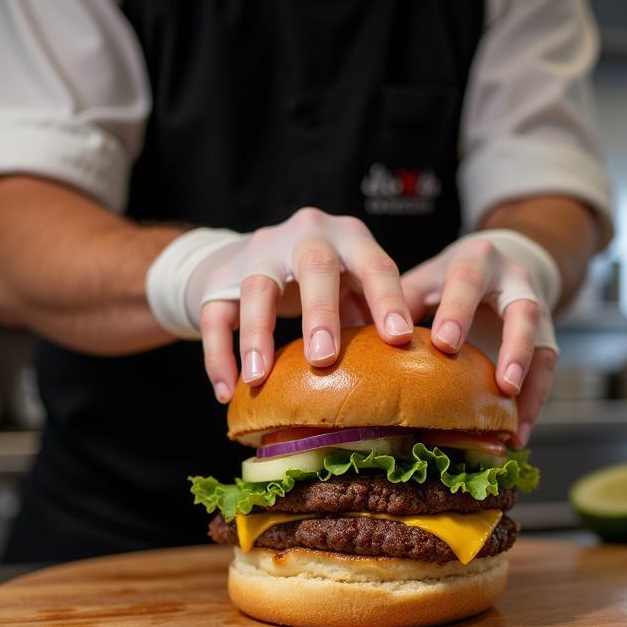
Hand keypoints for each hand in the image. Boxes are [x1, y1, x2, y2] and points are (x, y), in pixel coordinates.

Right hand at [146, 208, 413, 400]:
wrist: (247, 258)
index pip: (375, 266)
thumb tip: (409, 374)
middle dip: (319, 313)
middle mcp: (306, 235)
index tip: (400, 338)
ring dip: (258, 336)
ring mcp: (259, 251)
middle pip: (315, 267)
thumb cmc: (321, 282)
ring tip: (258, 379)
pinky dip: (218, 355)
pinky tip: (226, 390)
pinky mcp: (220, 277)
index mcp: (350, 239)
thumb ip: (373, 318)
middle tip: (324, 358)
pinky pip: (216, 316)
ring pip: (256, 289)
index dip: (389, 301)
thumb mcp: (352, 288)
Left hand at [400, 230, 560, 446]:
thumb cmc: (451, 277)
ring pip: (542, 344)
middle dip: (513, 348)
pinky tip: (517, 433)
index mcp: (477, 261)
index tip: (444, 343)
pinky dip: (534, 404)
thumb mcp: (427, 278)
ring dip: (530, 384)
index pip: (467, 281)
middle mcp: (515, 281)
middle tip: (501, 384)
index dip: (458, 311)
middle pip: (522, 311)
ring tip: (512, 422)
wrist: (501, 264)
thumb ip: (402, 302)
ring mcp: (537, 309)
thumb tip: (363, 339)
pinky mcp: (547, 336)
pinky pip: (547, 371)